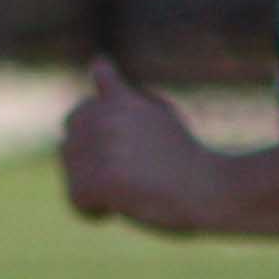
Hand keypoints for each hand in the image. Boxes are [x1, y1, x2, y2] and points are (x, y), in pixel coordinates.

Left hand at [59, 58, 217, 230]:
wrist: (210, 187)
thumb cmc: (188, 157)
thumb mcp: (161, 113)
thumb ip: (126, 96)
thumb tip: (97, 67)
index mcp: (120, 101)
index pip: (81, 109)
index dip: (88, 133)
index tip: (107, 150)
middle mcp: (108, 118)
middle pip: (69, 137)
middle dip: (86, 156)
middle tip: (116, 176)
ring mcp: (104, 148)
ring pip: (71, 168)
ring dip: (89, 183)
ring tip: (120, 193)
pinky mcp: (103, 179)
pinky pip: (75, 198)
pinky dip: (91, 211)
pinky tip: (113, 211)